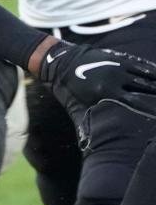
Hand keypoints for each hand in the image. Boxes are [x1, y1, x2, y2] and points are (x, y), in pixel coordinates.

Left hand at [38, 41, 155, 123]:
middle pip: (146, 91)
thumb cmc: (68, 90)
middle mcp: (116, 79)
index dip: (151, 110)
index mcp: (107, 93)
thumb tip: (87, 145)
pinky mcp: (119, 59)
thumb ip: (87, 125)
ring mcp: (118, 67)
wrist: (59, 62)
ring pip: (147, 78)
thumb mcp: (76, 109)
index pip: (137, 104)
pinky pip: (141, 67)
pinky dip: (154, 73)